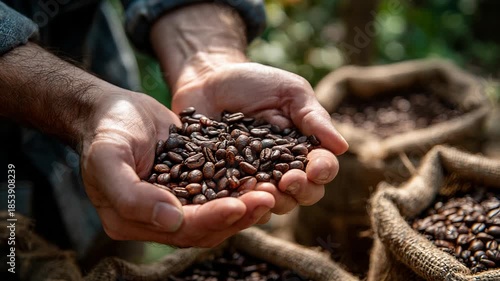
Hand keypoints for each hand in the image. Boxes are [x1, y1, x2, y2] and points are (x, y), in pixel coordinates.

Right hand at [79, 89, 274, 247]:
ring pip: (217, 213)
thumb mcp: (107, 159)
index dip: (211, 219)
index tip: (239, 205)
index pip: (180, 229)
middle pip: (205, 227)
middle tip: (268, 198)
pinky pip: (220, 191)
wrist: (114, 109)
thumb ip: (131, 195)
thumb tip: (172, 221)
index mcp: (133, 221)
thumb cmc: (106, 131)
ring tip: (273, 190)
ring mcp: (177, 202)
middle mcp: (158, 219)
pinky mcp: (192, 184)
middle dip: (238, 214)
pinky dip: (240, 187)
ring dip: (245, 205)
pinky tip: (262, 176)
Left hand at [170, 62, 347, 216]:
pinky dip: (241, 203)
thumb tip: (342, 147)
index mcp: (303, 148)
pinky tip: (238, 197)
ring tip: (264, 191)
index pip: (322, 168)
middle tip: (289, 181)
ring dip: (273, 201)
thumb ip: (314, 119)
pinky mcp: (226, 185)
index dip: (322, 171)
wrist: (208, 81)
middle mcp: (283, 169)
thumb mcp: (289, 93)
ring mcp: (254, 179)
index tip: (315, 168)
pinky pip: (238, 203)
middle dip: (301, 190)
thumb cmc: (253, 83)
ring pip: (273, 203)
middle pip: (303, 193)